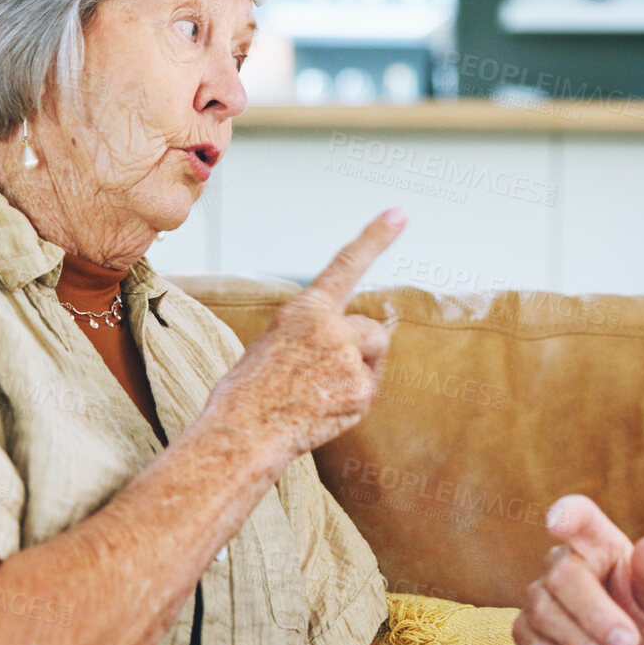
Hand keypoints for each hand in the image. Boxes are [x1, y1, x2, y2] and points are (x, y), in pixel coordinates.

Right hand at [206, 210, 405, 458]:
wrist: (243, 431)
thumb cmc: (252, 391)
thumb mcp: (275, 341)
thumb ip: (314, 331)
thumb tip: (344, 341)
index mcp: (304, 310)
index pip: (345, 265)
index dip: (376, 238)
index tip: (400, 213)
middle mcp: (330, 327)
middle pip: (371, 331)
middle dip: (359, 349)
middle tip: (320, 374)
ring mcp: (347, 358)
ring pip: (371, 362)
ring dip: (355, 374)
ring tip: (315, 392)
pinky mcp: (360, 390)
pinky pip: (367, 390)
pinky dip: (351, 401)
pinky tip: (320, 409)